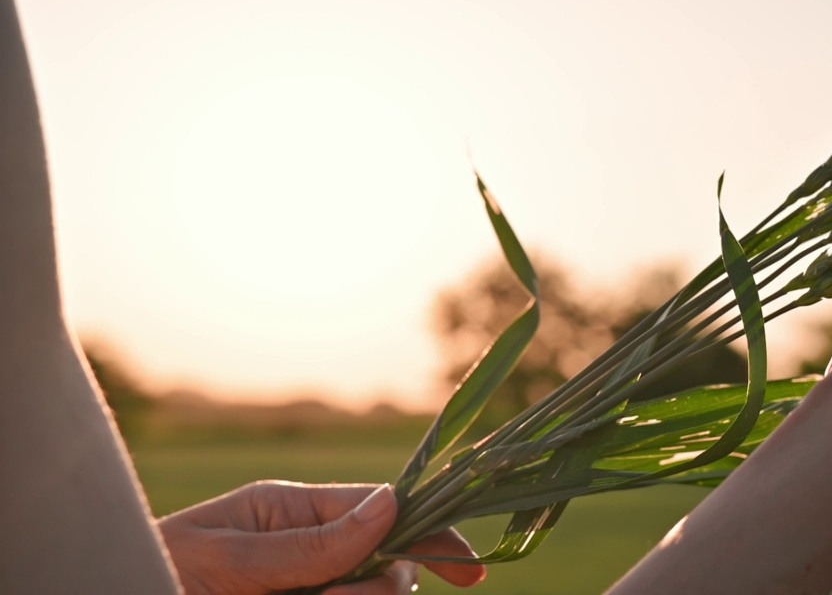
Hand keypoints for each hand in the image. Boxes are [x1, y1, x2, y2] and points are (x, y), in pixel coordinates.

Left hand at [159, 481, 486, 594]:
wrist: (103, 585)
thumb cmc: (144, 570)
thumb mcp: (227, 557)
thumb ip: (310, 543)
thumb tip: (392, 505)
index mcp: (290, 513)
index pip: (381, 510)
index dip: (431, 534)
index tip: (470, 569)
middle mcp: (304, 553)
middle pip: (385, 569)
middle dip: (372, 591)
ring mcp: (303, 591)